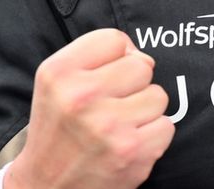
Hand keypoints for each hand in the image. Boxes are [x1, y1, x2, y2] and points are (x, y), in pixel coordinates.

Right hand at [6, 29, 174, 188]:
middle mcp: (82, 97)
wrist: (46, 185)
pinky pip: (167, 126)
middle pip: (142, 66)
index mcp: (59, 73)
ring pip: (158, 96)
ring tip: (119, 124)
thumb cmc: (58, 127)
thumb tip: (142, 56)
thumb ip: (95, 54)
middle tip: (111, 104)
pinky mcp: (132, 153)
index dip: (116, 56)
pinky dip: (153, 135)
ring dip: (144, 110)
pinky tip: (129, 142)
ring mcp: (109, 126)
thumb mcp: (56, 80)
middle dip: (133, 84)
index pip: (114, 39)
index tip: (105, 75)